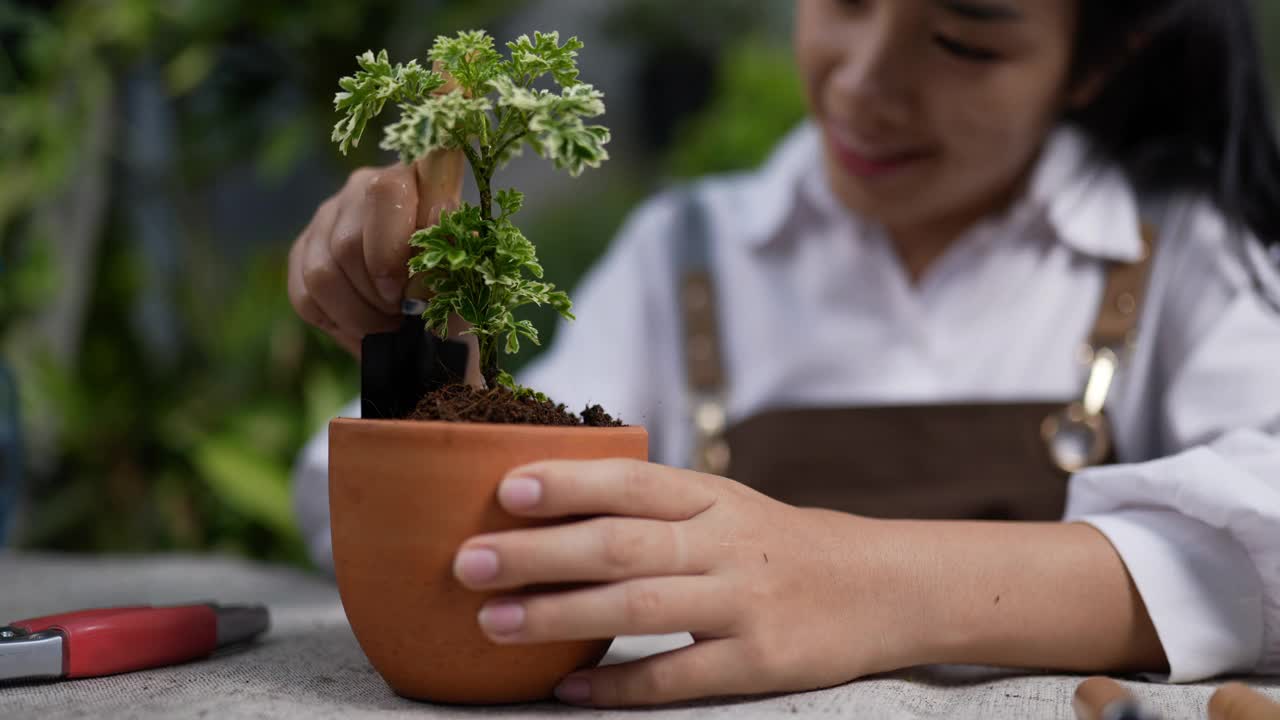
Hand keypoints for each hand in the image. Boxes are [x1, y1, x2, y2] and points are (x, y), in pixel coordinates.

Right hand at [287, 148, 463, 356]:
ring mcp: (328, 214)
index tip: (413, 290)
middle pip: (349, 244)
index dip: (393, 249)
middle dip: (379, 296)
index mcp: (413, 178)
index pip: (387, 192)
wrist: (435, 308)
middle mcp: (362, 185)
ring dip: (359, 315)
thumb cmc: (455, 285)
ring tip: (388, 324)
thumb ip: (450, 267)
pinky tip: (364, 326)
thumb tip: (421, 272)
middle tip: (404, 314)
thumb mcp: (465, 275)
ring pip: (322, 273)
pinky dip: (336, 322)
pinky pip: (303, 294)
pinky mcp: (304, 248)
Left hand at [451, 460, 916, 706]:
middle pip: (622, 544)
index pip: (634, 482)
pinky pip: (677, 677)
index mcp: (714, 498)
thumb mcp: (728, 504)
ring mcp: (743, 604)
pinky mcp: (759, 661)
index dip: (569, 482)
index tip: (504, 488)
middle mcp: (726, 545)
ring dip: (560, 616)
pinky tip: (565, 688)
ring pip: (640, 607)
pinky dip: (618, 686)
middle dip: (540, 552)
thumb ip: (655, 503)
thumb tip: (551, 495)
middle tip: (468, 561)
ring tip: (492, 623)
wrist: (881, 587)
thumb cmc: (778, 543)